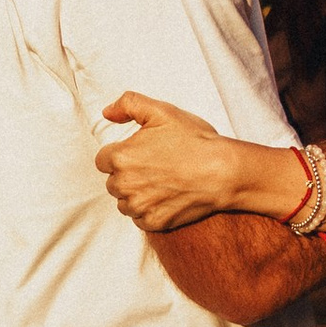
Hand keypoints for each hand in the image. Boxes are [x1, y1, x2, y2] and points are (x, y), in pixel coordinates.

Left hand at [97, 91, 262, 232]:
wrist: (222, 171)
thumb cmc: (194, 141)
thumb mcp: (162, 111)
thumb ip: (128, 104)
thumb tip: (107, 112)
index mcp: (121, 157)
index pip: (102, 161)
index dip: (121, 155)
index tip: (139, 154)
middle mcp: (125, 185)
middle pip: (113, 182)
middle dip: (128, 175)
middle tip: (154, 167)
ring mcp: (139, 206)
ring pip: (124, 203)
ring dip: (136, 195)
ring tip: (160, 183)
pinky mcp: (154, 222)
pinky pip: (140, 219)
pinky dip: (149, 211)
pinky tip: (166, 197)